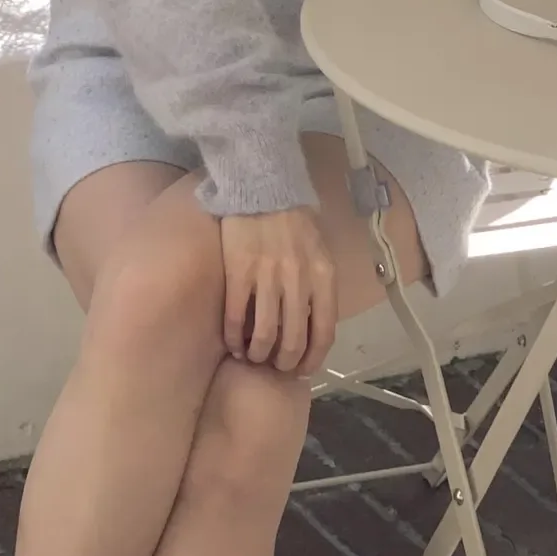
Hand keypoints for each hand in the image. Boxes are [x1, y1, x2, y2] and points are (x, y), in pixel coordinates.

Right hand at [219, 209, 337, 376]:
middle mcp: (299, 279)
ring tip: (252, 357)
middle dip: (283, 362)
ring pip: (265, 334)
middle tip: (274, 366)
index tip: (302, 370)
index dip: (313, 358)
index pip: (324, 331)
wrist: (262, 185)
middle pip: (293, 339)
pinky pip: (237, 317)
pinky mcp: (239, 272)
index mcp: (323, 275)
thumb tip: (310, 321)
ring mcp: (268, 276)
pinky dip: (234, 337)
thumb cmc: (292, 218)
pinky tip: (232, 344)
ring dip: (258, 354)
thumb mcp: (318, 249)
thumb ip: (318, 282)